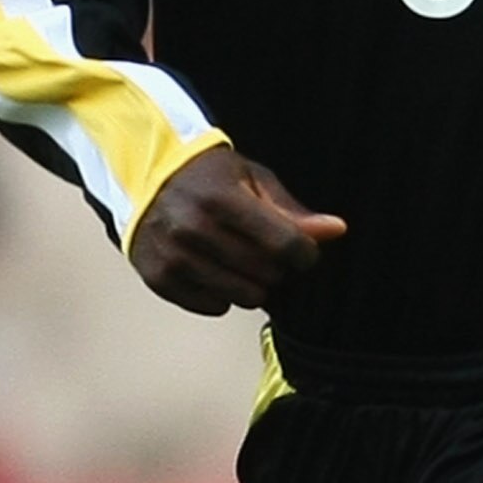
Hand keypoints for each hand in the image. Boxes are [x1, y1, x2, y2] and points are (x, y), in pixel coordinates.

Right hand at [131, 144, 345, 315]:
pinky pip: (215, 306)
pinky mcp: (159, 278)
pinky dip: (222, 294)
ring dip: (252, 283)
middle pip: (267, 274)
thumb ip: (291, 210)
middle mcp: (193, 228)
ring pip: (244, 296)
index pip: (284, 245)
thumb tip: (336, 231)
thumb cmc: (208, 176)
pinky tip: (214, 269)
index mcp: (221, 198)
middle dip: (277, 267)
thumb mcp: (251, 179)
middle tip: (264, 249)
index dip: (305, 253)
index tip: (303, 250)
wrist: (146, 178)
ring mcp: (174, 256)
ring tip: (239, 259)